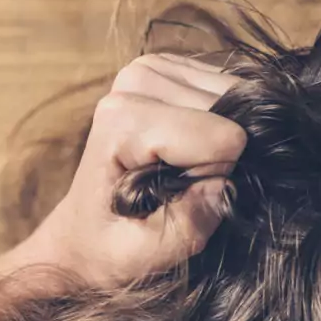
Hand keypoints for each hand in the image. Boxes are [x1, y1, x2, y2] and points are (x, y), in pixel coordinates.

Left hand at [0, 53, 245, 290]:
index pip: (222, 139)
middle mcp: (137, 78)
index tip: (178, 197)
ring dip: (221, 139)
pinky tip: (188, 147)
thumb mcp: (144, 254)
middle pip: (232, 111)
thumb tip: (225, 185)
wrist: (83, 234)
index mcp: (123, 118)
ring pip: (237, 95)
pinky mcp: (173, 66)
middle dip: (218, 156)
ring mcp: (154, 66)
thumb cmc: (110, 246)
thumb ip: (185, 226)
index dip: (214, 178)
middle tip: (178, 184)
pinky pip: (230, 88)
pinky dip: (222, 122)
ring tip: (180, 167)